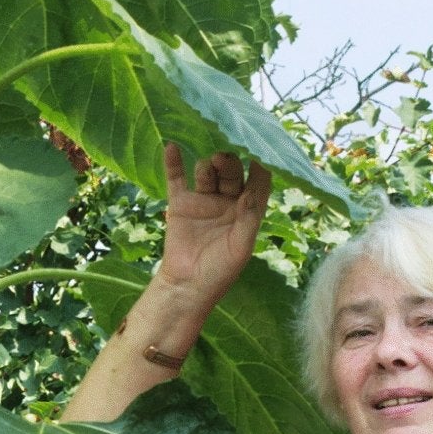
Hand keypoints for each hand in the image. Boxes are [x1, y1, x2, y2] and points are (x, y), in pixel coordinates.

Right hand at [158, 145, 270, 307]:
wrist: (186, 287)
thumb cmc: (219, 272)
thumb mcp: (240, 248)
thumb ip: (248, 219)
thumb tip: (251, 192)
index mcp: (247, 211)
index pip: (259, 182)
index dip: (261, 165)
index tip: (259, 148)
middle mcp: (227, 202)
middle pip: (231, 173)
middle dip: (229, 163)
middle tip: (222, 159)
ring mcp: (203, 200)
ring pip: (207, 172)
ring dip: (207, 165)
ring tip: (207, 168)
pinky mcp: (180, 204)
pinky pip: (176, 179)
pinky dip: (173, 163)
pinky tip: (171, 146)